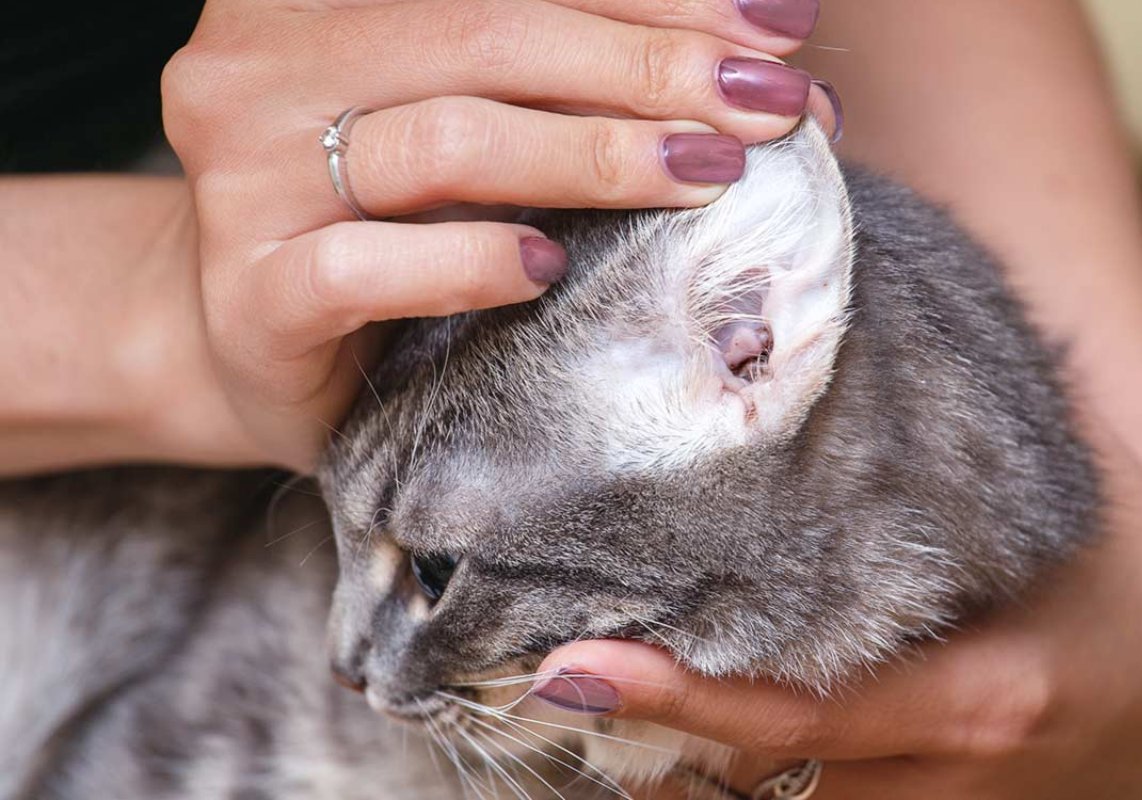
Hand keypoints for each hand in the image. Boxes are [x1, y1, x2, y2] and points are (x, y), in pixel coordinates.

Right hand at [160, 0, 829, 471]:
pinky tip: (549, 272)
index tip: (777, 27)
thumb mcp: (467, 120)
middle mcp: (263, 67)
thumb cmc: (388, 224)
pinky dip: (471, 263)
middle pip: (485, 37)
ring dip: (594, 157)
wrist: (258, 342)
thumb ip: (565, 79)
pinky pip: (364, 267)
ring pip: (444, 140)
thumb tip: (764, 60)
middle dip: (650, 69)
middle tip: (770, 108)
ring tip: (704, 175)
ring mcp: (245, 180)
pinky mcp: (249, 295)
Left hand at [535, 430, 1141, 798]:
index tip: (569, 671)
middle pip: (760, 790)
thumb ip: (936, 447)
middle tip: (543, 676)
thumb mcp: (1041, 494)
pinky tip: (659, 736)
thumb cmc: (1111, 559)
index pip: (799, 719)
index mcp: (980, 701)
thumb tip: (818, 338)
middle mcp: (948, 788)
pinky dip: (723, 785)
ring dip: (673, 776)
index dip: (680, 700)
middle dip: (649, 748)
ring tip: (581, 703)